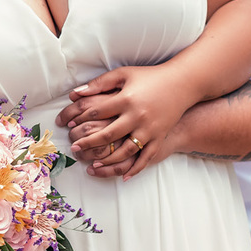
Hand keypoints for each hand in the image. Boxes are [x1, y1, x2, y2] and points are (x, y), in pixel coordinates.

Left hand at [59, 66, 193, 178]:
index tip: (67, 125)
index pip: (97, 112)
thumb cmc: (150, 77)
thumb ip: (100, 83)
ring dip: (108, 160)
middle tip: (75, 148)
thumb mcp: (124, 74)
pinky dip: (135, 168)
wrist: (182, 83)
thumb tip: (75, 94)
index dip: (79, 118)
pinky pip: (146, 157)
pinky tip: (124, 176)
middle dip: (89, 143)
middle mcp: (137, 116)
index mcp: (126, 99)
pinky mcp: (159, 137)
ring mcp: (149, 129)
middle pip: (108, 134)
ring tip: (93, 164)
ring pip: (125, 150)